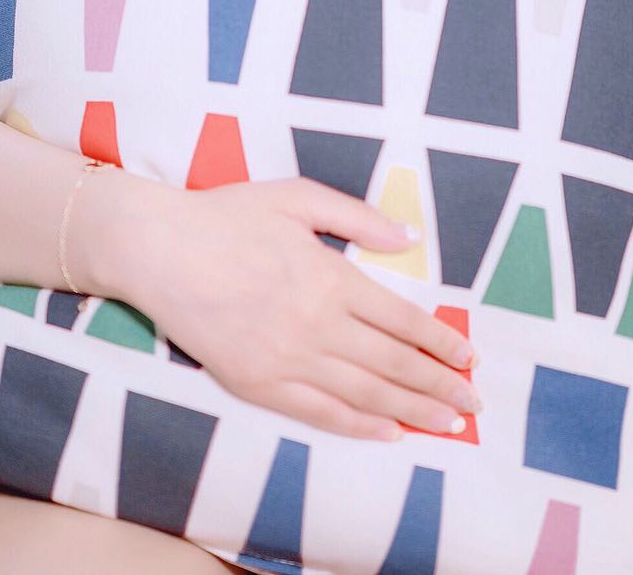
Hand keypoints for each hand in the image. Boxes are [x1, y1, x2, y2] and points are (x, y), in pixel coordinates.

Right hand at [119, 177, 480, 441]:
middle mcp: (317, 324)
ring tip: (447, 424)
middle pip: (393, 364)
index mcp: (331, 277)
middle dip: (440, 385)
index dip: (441, 342)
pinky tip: (389, 434)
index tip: (469, 358)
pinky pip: (320, 414)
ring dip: (412, 411)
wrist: (159, 250)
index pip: (402, 320)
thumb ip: (358, 217)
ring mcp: (287, 360)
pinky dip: (360, 427)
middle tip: (473, 404)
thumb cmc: (228, 216)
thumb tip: (410, 239)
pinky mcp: (257, 384)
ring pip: (365, 394)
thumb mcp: (298, 197)